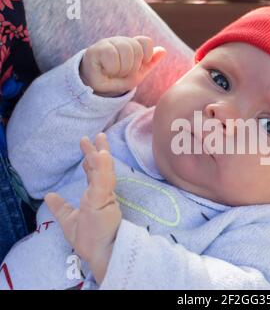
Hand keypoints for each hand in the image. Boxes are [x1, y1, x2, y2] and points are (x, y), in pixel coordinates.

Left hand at [45, 133, 120, 282]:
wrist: (101, 251)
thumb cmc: (89, 239)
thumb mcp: (69, 221)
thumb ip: (61, 207)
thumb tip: (49, 195)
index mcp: (95, 197)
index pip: (93, 174)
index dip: (91, 159)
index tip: (88, 145)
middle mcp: (101, 194)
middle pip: (100, 168)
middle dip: (98, 151)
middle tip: (98, 135)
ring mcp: (104, 196)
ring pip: (103, 170)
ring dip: (101, 154)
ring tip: (100, 139)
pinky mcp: (104, 200)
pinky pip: (103, 180)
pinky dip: (103, 166)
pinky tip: (102, 154)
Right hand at [80, 36, 165, 96]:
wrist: (97, 89)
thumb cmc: (117, 79)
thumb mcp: (137, 74)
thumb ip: (150, 63)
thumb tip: (163, 50)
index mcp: (131, 44)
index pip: (145, 42)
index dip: (146, 56)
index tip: (138, 67)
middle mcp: (119, 41)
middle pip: (136, 48)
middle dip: (132, 67)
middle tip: (122, 73)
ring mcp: (106, 43)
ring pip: (125, 50)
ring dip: (122, 69)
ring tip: (114, 72)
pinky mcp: (94, 50)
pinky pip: (112, 56)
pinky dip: (111, 69)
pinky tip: (105, 71)